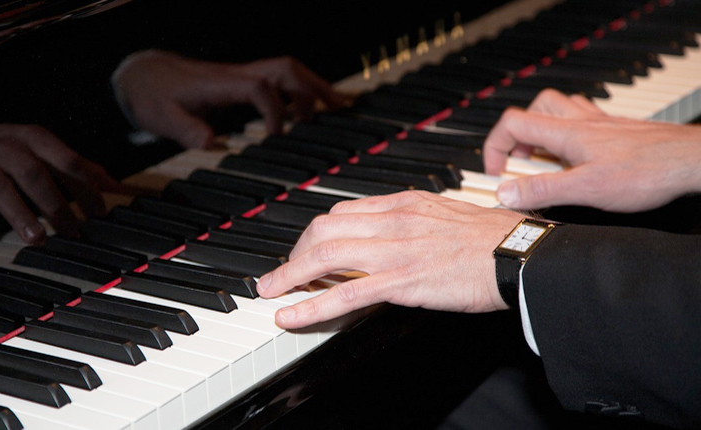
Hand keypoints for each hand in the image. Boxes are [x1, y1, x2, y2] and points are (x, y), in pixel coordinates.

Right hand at [0, 120, 121, 250]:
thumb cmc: (2, 146)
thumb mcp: (39, 146)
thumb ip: (74, 164)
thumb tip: (112, 183)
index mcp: (34, 139)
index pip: (67, 161)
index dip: (86, 187)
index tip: (100, 212)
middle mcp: (9, 149)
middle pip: (37, 175)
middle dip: (57, 205)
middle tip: (74, 232)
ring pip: (3, 190)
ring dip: (21, 215)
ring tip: (36, 238)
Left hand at [113, 51, 343, 148]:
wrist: (142, 75)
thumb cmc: (152, 95)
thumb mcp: (161, 116)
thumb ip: (186, 130)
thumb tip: (211, 143)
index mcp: (221, 84)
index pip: (260, 88)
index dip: (275, 110)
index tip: (277, 135)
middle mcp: (236, 76)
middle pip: (285, 70)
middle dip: (314, 88)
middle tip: (339, 108)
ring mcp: (240, 76)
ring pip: (286, 72)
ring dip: (312, 87)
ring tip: (334, 108)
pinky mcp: (240, 82)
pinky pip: (277, 80)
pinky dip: (298, 91)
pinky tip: (306, 109)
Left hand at [256, 191, 522, 328]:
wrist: (521, 255)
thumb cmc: (492, 238)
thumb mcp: (446, 214)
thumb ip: (412, 219)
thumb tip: (387, 230)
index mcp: (404, 203)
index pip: (343, 212)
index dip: (316, 233)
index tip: (306, 249)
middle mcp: (393, 220)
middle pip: (324, 229)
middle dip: (295, 252)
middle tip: (283, 272)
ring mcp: (395, 250)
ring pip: (325, 257)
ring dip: (290, 275)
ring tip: (270, 291)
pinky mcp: (402, 280)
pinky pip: (345, 293)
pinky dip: (310, 304)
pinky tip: (291, 314)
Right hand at [484, 89, 700, 212]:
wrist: (691, 162)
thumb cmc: (649, 171)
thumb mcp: (586, 189)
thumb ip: (543, 190)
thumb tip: (506, 192)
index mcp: (566, 133)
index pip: (512, 123)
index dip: (495, 147)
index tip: (497, 173)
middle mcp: (582, 122)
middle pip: (533, 109)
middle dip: (517, 136)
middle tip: (519, 162)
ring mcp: (601, 125)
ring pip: (559, 111)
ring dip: (542, 131)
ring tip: (543, 159)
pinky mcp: (617, 133)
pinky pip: (583, 122)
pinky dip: (569, 136)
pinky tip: (577, 159)